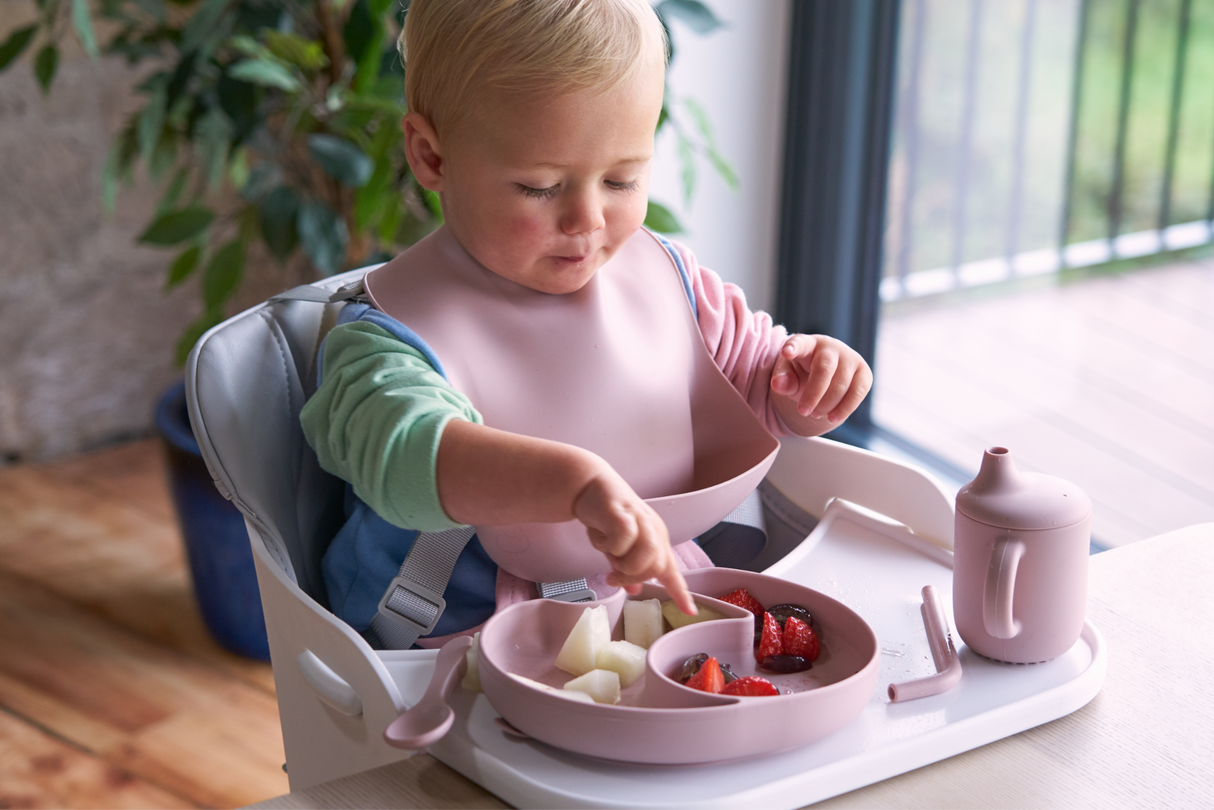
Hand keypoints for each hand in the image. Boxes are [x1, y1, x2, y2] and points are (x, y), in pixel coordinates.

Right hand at [572, 470, 696, 616]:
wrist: (588, 487)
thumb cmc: (605, 518)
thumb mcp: (617, 548)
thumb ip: (626, 568)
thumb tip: (633, 590)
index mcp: (656, 540)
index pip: (671, 571)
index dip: (680, 593)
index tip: (689, 612)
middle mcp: (654, 531)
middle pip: (656, 569)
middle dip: (631, 577)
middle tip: (612, 575)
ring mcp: (641, 521)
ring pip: (646, 557)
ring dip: (622, 565)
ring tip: (608, 557)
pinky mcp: (624, 514)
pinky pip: (623, 540)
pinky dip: (608, 545)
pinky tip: (599, 536)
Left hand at [770, 334, 871, 434]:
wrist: (827, 375)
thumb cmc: (804, 373)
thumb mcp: (790, 376)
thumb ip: (784, 380)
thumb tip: (777, 384)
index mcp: (807, 344)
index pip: (799, 343)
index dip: (793, 347)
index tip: (786, 352)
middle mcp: (830, 347)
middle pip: (824, 369)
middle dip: (813, 394)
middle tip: (803, 411)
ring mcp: (850, 358)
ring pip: (842, 383)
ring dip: (827, 404)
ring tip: (816, 413)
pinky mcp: (864, 372)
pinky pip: (859, 391)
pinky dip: (845, 408)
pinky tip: (832, 417)